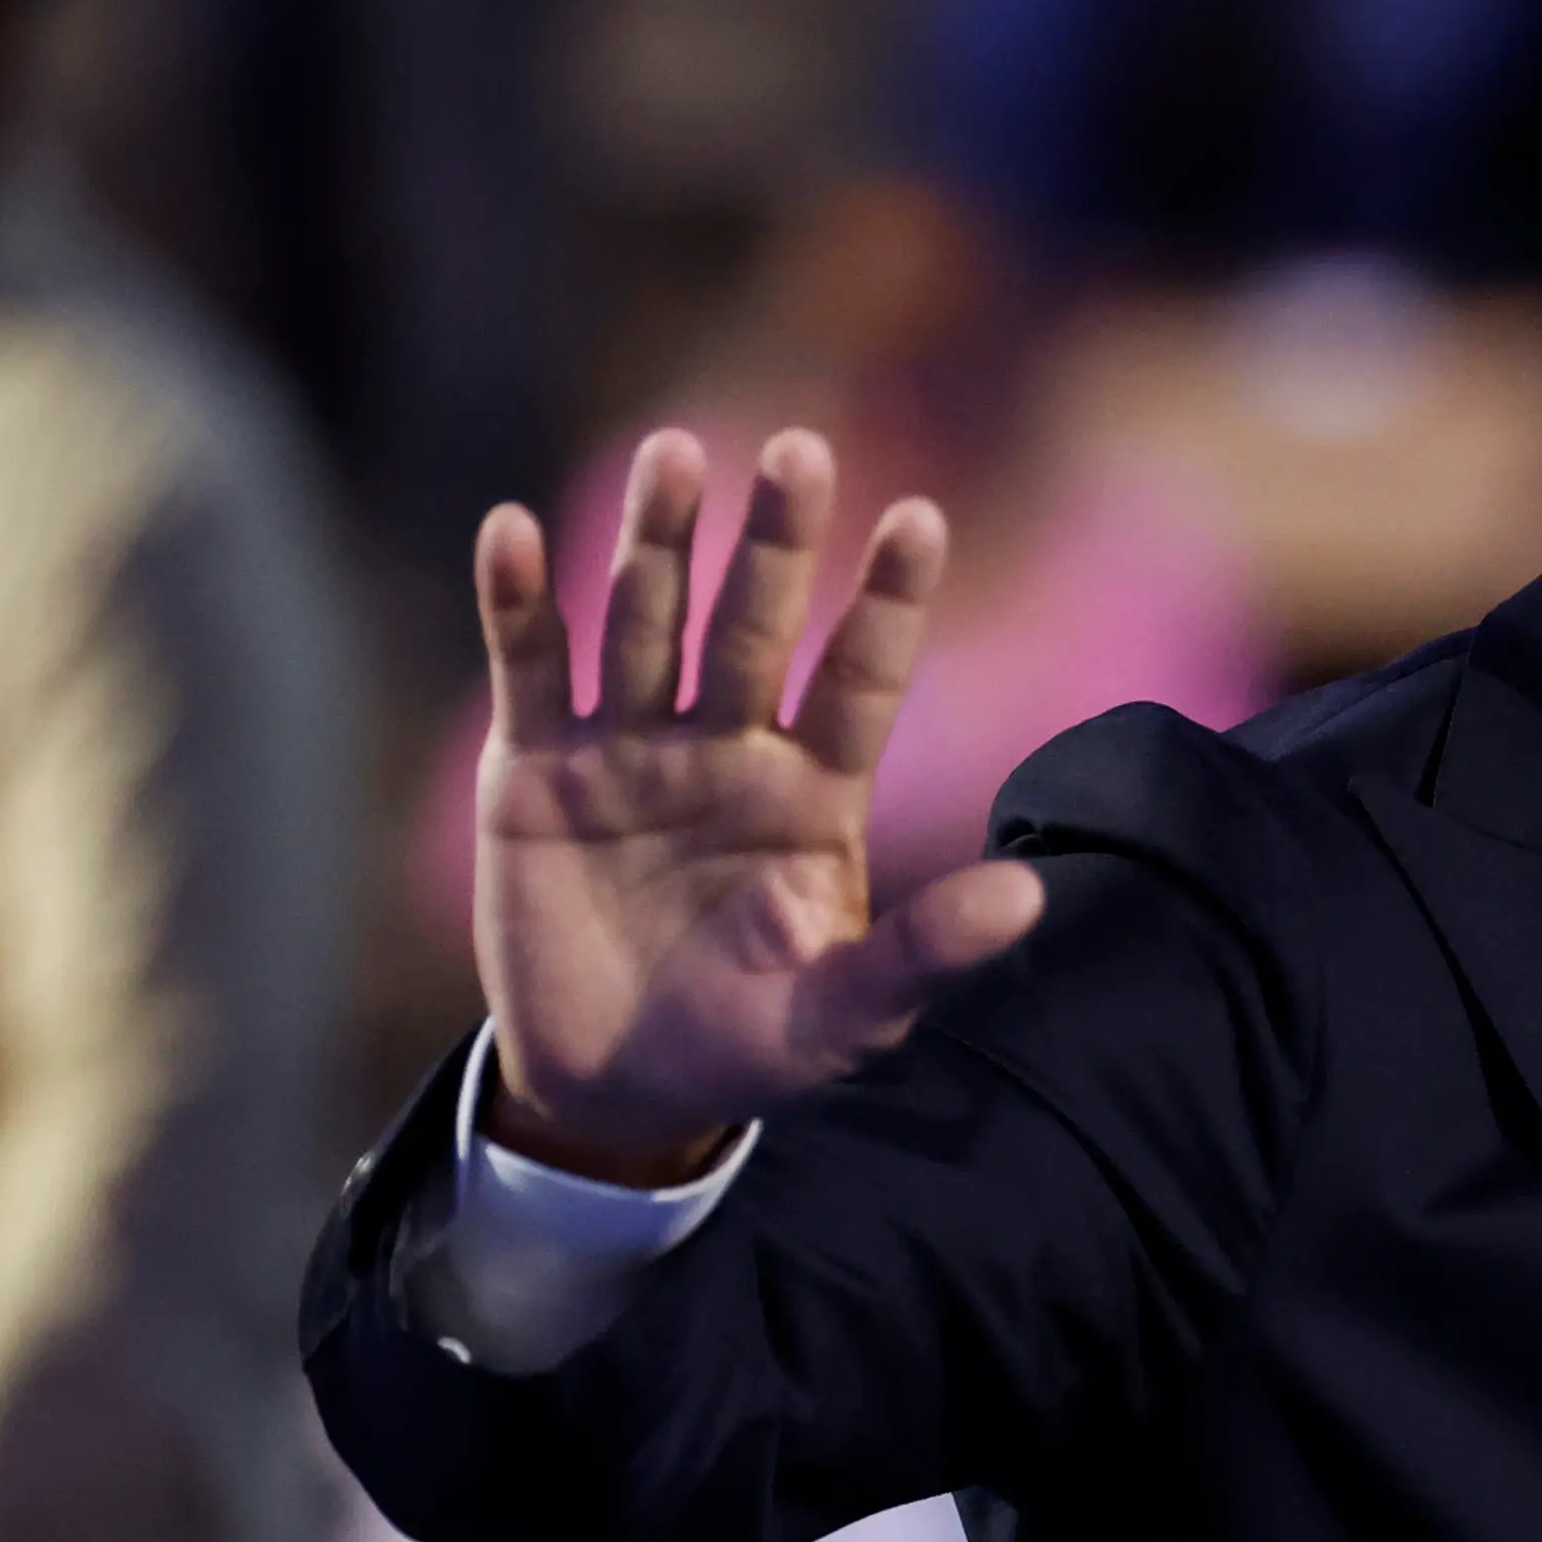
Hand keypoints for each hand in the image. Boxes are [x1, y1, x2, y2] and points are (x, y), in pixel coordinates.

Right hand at [471, 426, 1045, 1183]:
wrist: (613, 1091)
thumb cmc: (748, 1048)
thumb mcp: (844, 1016)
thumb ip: (927, 954)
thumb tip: (1032, 896)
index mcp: (814, 791)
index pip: (860, 678)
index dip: (886, 602)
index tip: (921, 518)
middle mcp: (728, 746)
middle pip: (754, 623)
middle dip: (775, 541)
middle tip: (800, 450)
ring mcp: (629, 747)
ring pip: (647, 620)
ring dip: (657, 540)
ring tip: (673, 455)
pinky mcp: (535, 769)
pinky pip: (531, 669)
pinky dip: (518, 602)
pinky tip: (508, 529)